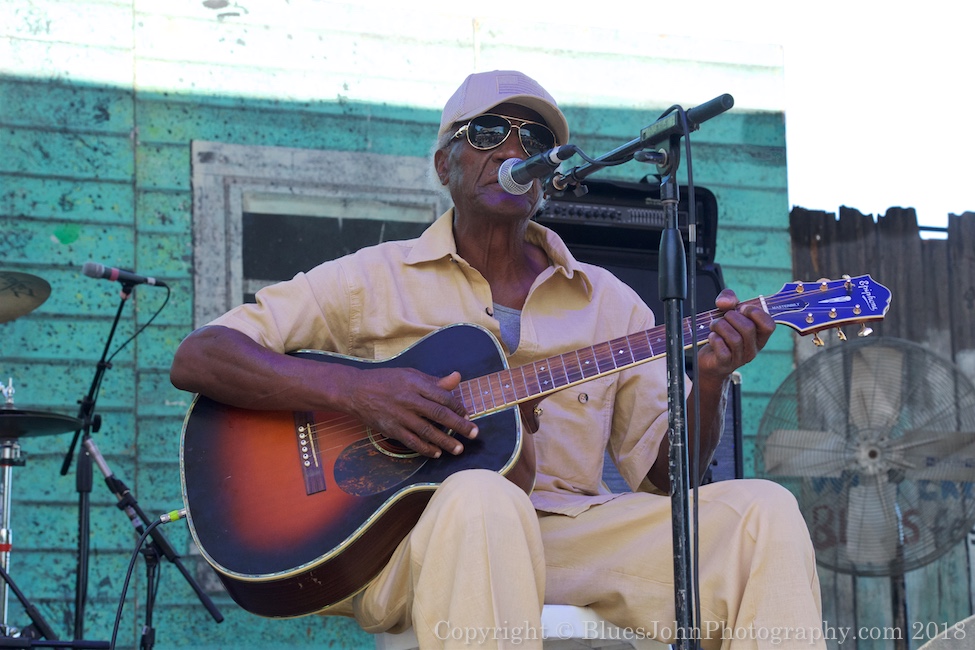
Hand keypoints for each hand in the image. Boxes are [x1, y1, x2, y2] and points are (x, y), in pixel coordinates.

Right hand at [346, 368, 476, 457]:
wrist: (355, 390)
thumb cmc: (386, 381)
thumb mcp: (410, 375)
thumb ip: (434, 381)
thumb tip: (457, 377)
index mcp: (415, 383)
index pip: (442, 396)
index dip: (458, 407)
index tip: (467, 415)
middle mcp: (409, 399)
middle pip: (439, 414)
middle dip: (459, 425)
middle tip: (474, 433)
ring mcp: (399, 415)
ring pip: (427, 431)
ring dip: (445, 441)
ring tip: (459, 449)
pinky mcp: (391, 429)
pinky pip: (411, 441)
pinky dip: (425, 448)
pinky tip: (436, 453)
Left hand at [696, 289, 775, 384]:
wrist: (709, 356)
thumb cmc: (723, 332)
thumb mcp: (728, 311)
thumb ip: (729, 298)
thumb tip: (725, 302)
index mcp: (759, 335)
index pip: (769, 325)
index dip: (755, 312)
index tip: (741, 308)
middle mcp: (753, 348)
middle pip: (748, 329)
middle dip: (731, 316)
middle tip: (723, 317)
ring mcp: (740, 358)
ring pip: (734, 338)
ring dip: (720, 326)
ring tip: (714, 325)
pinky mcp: (725, 364)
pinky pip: (723, 350)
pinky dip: (714, 339)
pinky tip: (712, 337)